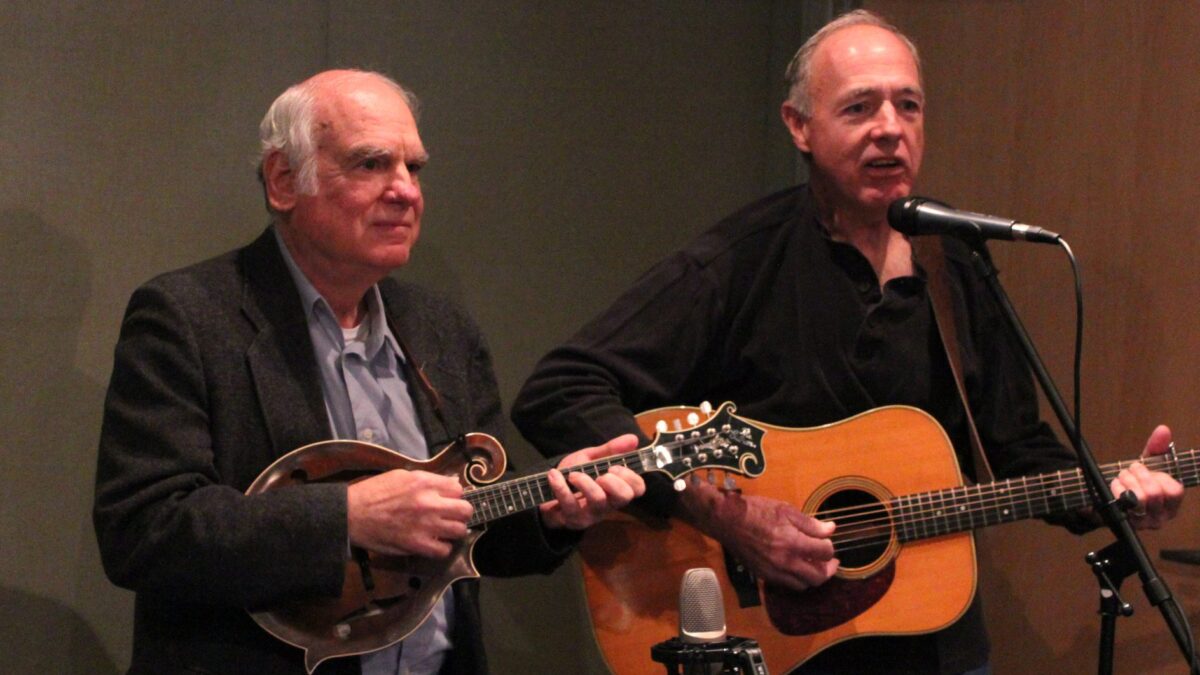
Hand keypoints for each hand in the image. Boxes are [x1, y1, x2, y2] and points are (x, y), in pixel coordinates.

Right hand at [347, 469, 471, 557]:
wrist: (351, 514)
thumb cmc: (373, 493)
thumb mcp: (401, 476)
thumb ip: (427, 480)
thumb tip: (450, 483)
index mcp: (424, 482)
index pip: (458, 488)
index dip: (454, 495)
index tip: (447, 500)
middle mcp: (429, 503)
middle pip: (465, 510)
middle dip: (460, 513)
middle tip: (451, 516)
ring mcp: (425, 525)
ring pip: (459, 531)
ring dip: (453, 531)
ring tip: (444, 531)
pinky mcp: (417, 544)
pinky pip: (444, 550)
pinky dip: (441, 548)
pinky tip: (433, 543)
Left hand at [540, 434, 645, 529]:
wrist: (546, 492)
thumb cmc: (575, 476)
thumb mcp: (592, 459)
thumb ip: (611, 450)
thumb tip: (633, 438)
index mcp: (616, 490)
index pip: (638, 489)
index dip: (630, 476)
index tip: (613, 467)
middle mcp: (608, 505)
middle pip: (624, 497)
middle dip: (614, 481)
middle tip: (600, 475)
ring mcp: (591, 514)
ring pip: (598, 500)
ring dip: (585, 482)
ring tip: (573, 474)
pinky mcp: (572, 519)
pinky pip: (570, 504)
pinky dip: (561, 486)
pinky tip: (554, 475)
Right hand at [683, 486, 837, 591]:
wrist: (727, 520)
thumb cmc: (756, 511)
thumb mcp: (785, 510)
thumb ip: (809, 523)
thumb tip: (830, 529)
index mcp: (793, 543)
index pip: (824, 553)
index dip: (830, 547)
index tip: (827, 540)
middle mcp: (785, 562)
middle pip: (818, 577)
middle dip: (828, 569)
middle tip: (830, 561)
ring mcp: (774, 571)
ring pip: (803, 585)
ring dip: (812, 577)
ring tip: (813, 565)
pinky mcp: (763, 575)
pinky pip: (786, 584)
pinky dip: (796, 579)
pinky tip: (795, 567)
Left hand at [1110, 425, 1184, 529]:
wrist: (1110, 498)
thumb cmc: (1135, 482)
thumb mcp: (1148, 464)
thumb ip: (1157, 447)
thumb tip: (1163, 430)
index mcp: (1171, 504)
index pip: (1174, 491)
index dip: (1158, 476)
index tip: (1143, 468)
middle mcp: (1160, 517)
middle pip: (1153, 493)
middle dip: (1137, 475)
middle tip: (1128, 471)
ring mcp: (1143, 523)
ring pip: (1138, 499)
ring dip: (1126, 482)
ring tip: (1121, 478)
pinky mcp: (1125, 524)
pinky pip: (1122, 505)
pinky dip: (1116, 490)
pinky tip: (1114, 486)